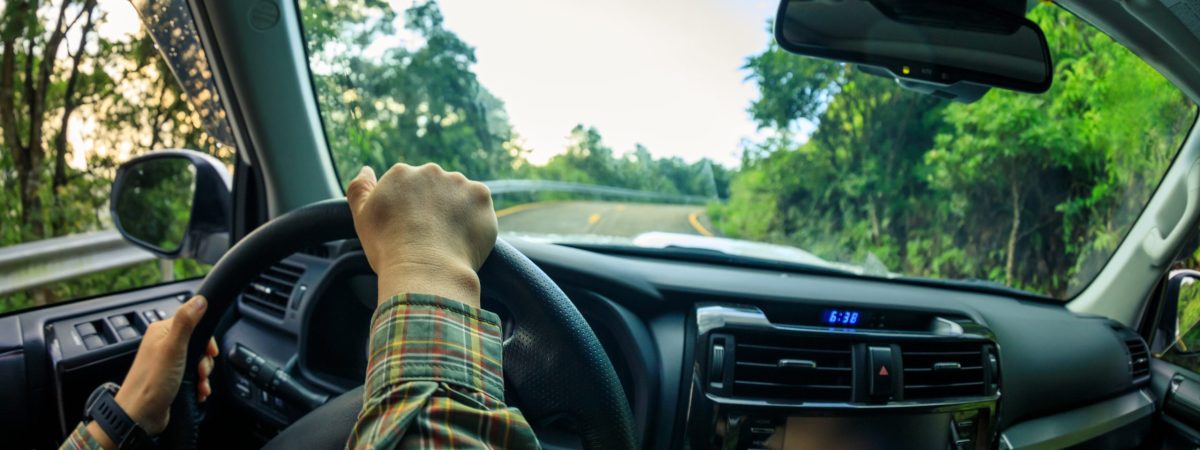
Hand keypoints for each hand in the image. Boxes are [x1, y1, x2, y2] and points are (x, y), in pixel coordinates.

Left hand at [87, 296, 218, 447]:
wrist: (139, 416)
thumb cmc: (152, 383)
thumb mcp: (173, 348)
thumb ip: (186, 322)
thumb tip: (199, 299)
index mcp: (162, 331)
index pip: (194, 322)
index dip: (206, 338)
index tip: (209, 352)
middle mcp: (164, 344)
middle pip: (199, 343)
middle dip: (205, 360)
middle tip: (201, 371)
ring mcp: (167, 362)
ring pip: (198, 361)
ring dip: (204, 375)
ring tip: (200, 385)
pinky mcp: (171, 378)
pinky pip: (193, 375)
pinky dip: (199, 384)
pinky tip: (198, 392)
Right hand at [347, 164, 497, 306]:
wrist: (426, 270)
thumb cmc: (389, 248)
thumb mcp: (362, 217)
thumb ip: (360, 188)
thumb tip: (366, 169)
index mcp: (401, 174)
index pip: (409, 187)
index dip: (411, 211)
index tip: (412, 230)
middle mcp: (430, 171)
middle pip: (435, 187)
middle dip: (435, 207)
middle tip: (432, 236)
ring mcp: (458, 182)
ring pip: (459, 194)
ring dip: (456, 210)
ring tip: (449, 239)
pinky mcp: (481, 196)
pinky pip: (480, 205)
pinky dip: (475, 219)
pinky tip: (464, 237)